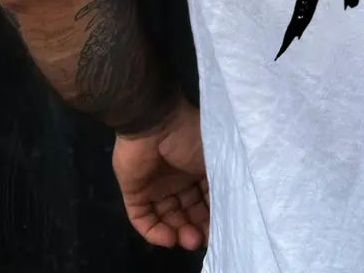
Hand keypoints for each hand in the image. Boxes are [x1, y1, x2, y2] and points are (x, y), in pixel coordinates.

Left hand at [112, 97, 208, 250]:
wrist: (155, 123)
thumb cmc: (188, 137)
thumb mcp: (213, 158)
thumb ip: (218, 182)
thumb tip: (228, 205)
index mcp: (195, 168)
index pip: (204, 198)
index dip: (212, 214)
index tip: (221, 226)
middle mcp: (176, 179)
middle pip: (186, 211)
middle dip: (196, 227)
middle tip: (203, 239)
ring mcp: (154, 186)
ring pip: (167, 217)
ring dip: (178, 232)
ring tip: (189, 240)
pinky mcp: (134, 193)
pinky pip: (143, 219)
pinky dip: (155, 232)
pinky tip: (169, 239)